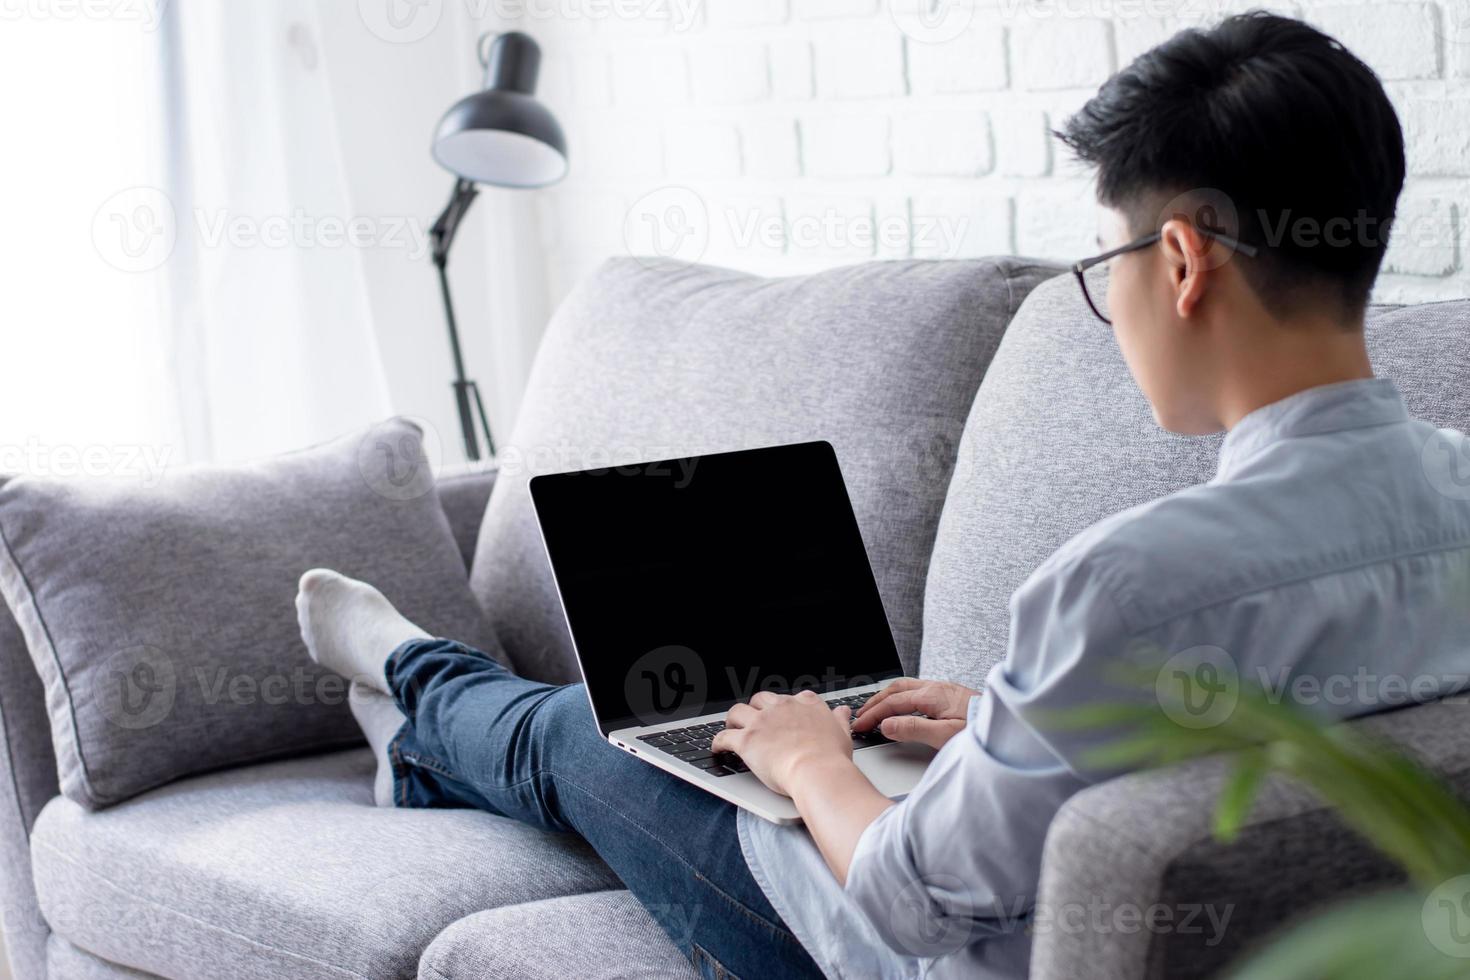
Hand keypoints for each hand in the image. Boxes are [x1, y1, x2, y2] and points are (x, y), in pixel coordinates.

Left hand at [711, 691, 854, 797]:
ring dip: (733, 720)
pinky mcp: (747, 740)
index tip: (782, 714)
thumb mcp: (843, 733)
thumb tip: (844, 711)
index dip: (783, 706)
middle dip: (755, 709)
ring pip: (738, 711)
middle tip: (754, 721)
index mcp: (805, 704)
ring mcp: (762, 722)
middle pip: (761, 699)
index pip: (791, 697)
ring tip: (731, 728)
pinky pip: (724, 737)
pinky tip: (717, 748)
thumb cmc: (832, 757)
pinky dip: (718, 742)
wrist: (817, 771)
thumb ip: (840, 720)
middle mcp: (782, 707)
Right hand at [851, 678, 977, 749]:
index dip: (873, 713)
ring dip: (887, 696)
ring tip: (875, 708)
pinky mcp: (950, 694)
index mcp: (932, 696)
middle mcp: (936, 688)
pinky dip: (900, 696)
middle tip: (860, 715)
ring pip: (906, 686)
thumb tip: (886, 725)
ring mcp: (943, 689)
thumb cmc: (980, 732)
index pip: (892, 702)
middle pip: (896, 689)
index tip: (860, 725)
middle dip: (875, 702)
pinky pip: (916, 689)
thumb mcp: (944, 736)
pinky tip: (902, 704)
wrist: (1009, 726)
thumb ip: (913, 729)